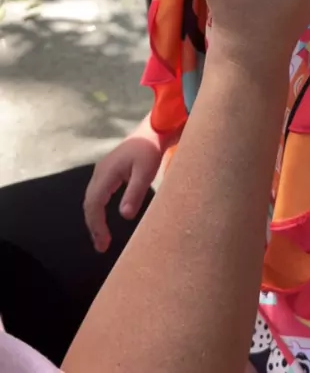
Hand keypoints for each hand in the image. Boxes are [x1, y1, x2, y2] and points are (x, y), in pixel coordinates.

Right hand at [84, 135, 161, 252]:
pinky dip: (98, 209)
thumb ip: (135, 193)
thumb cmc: (150, 150)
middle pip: (89, 203)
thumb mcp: (145, 172)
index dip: (97, 225)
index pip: (94, 204)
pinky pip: (97, 193)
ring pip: (91, 198)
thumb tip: (125, 216)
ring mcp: (102, 170)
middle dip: (93, 226)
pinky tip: (104, 218)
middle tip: (102, 247)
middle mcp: (99, 172)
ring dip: (94, 219)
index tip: (104, 242)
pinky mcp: (108, 171)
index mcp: (106, 173)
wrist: (153, 130)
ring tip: (102, 238)